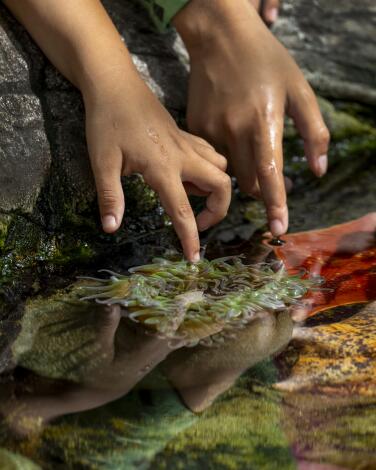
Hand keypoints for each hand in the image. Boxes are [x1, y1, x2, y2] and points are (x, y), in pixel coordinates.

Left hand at [83, 68, 230, 261]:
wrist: (115, 84)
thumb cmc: (107, 122)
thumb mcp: (102, 162)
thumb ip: (110, 196)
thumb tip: (111, 228)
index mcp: (163, 168)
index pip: (182, 210)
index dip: (190, 238)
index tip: (194, 258)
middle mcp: (183, 157)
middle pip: (222, 186)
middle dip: (219, 210)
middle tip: (197, 221)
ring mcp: (187, 144)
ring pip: (221, 168)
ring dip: (216, 188)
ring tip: (191, 196)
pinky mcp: (185, 135)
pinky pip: (211, 154)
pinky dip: (210, 169)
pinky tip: (189, 173)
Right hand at [174, 0, 329, 236]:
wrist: (220, 37)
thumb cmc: (266, 59)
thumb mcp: (300, 88)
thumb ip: (314, 131)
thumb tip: (317, 170)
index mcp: (263, 121)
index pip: (270, 174)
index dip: (276, 204)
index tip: (279, 228)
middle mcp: (235, 130)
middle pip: (249, 182)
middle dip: (263, 189)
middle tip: (274, 178)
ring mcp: (212, 130)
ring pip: (230, 174)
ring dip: (245, 175)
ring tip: (253, 155)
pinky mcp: (196, 128)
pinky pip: (213, 157)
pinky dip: (226, 159)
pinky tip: (233, 139)